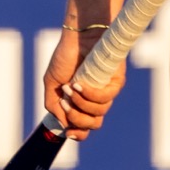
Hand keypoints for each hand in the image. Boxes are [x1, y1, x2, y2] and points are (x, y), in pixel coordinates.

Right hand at [43, 27, 123, 141]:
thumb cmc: (66, 56)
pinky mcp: (116, 82)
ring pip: (98, 114)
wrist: (78, 35)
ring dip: (80, 104)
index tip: (69, 132)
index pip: (85, 128)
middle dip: (76, 119)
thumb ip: (54, 106)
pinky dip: (88, 94)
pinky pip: (105, 99)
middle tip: (65, 102)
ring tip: (70, 87)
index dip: (78, 134)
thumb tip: (63, 126)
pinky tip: (78, 83)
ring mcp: (106, 91)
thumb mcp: (52, 84)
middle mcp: (95, 99)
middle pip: (93, 125)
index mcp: (81, 102)